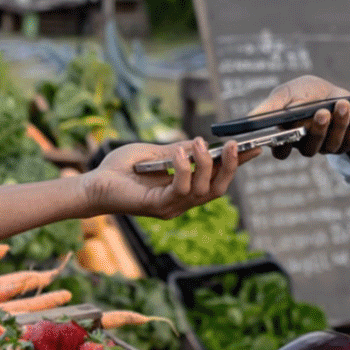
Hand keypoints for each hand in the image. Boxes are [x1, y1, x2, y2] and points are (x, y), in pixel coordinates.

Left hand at [83, 137, 257, 219]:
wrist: (93, 184)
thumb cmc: (119, 169)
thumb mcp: (154, 153)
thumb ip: (178, 150)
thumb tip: (202, 143)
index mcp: (183, 189)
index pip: (216, 178)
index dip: (237, 166)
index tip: (255, 148)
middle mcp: (181, 202)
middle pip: (217, 189)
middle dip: (230, 168)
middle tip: (234, 145)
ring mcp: (171, 207)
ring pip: (202, 190)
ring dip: (205, 165)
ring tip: (199, 143)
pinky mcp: (158, 206)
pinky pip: (179, 189)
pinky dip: (183, 170)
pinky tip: (180, 154)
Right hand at [247, 76, 349, 163]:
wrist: (332, 92)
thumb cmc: (304, 93)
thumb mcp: (286, 93)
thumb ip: (271, 106)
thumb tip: (249, 119)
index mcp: (286, 137)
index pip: (280, 150)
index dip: (283, 145)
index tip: (287, 132)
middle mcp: (305, 145)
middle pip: (309, 147)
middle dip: (317, 130)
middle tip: (321, 112)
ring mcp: (326, 147)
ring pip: (332, 143)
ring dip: (338, 123)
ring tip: (342, 104)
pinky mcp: (346, 143)